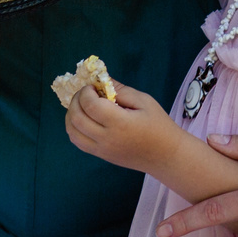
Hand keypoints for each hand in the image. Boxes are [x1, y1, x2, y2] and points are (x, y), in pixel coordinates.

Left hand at [63, 81, 180, 173]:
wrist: (166, 156)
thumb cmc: (159, 126)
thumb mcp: (144, 102)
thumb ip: (121, 90)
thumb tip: (100, 80)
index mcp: (120, 123)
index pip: (90, 105)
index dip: (86, 92)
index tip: (92, 87)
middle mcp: (107, 139)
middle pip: (77, 118)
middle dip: (75, 101)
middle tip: (85, 93)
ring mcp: (102, 150)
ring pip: (73, 132)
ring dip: (71, 115)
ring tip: (82, 106)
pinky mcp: (101, 156)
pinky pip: (78, 142)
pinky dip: (74, 128)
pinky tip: (84, 119)